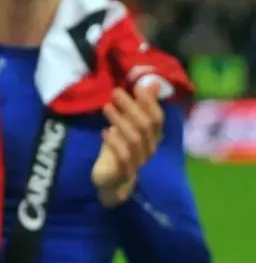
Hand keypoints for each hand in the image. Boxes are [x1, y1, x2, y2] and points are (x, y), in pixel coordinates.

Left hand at [92, 84, 162, 206]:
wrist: (112, 181)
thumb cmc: (121, 148)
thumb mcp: (128, 124)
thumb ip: (140, 105)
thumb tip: (152, 82)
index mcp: (152, 136)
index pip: (157, 118)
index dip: (149, 102)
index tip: (136, 86)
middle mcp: (149, 148)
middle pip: (145, 126)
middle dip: (131, 107)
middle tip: (115, 92)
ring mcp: (138, 161)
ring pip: (134, 139)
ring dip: (120, 121)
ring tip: (106, 107)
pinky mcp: (124, 171)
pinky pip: (124, 156)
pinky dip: (114, 142)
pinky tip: (105, 132)